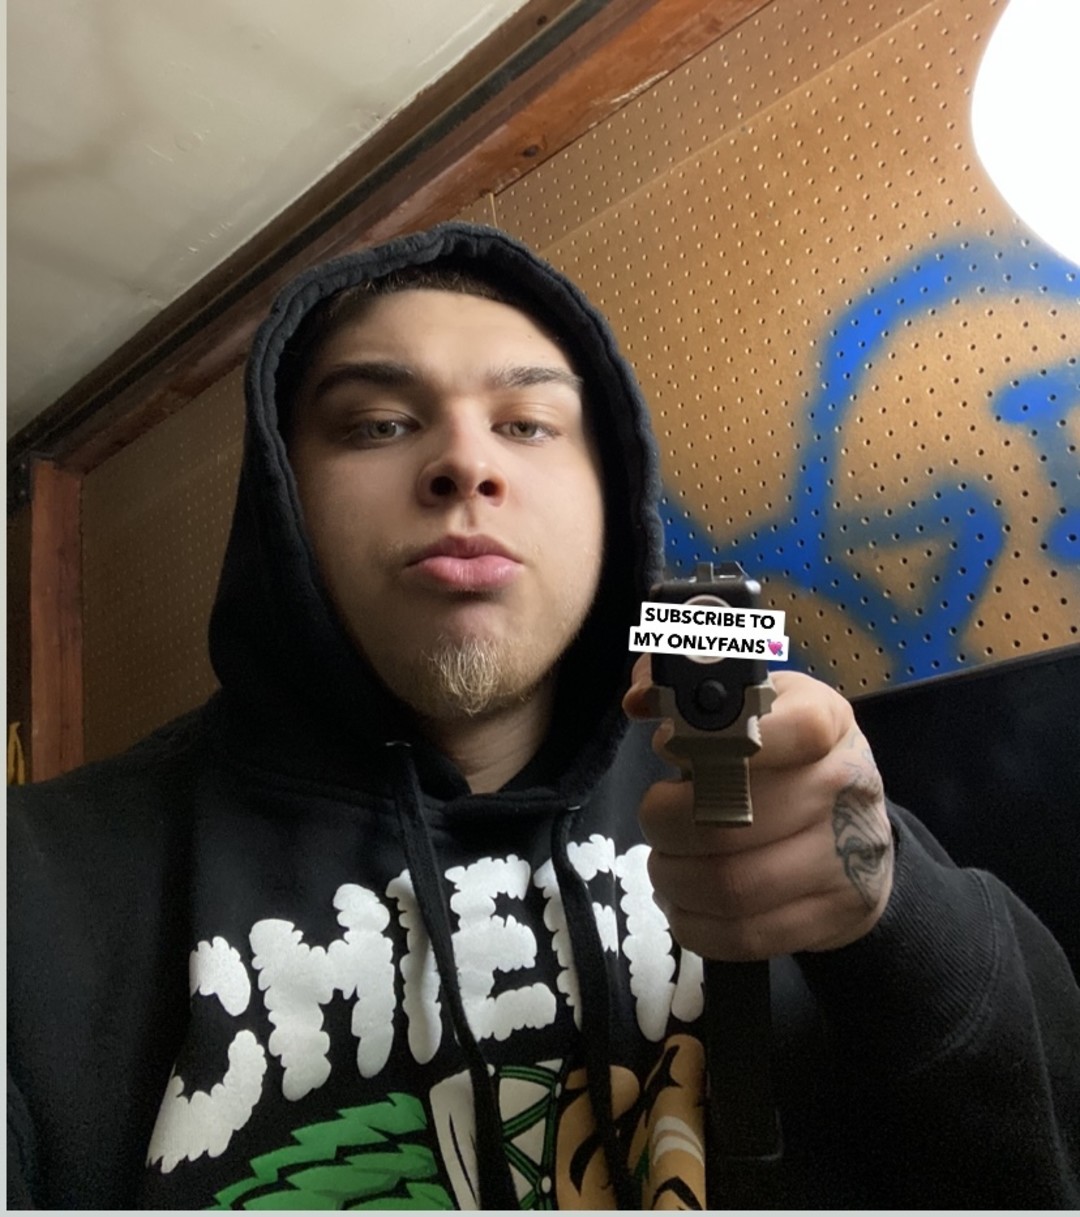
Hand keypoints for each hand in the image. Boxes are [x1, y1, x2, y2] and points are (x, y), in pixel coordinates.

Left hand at [623, 657, 893, 960]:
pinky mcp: (830, 917)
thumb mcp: (756, 705)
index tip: (672, 747)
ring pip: (733, 885)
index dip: (718, 742)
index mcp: (827, 722)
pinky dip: (694, 922)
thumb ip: (691, 685)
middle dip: (667, 822)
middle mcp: (845, 786)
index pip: (793, 728)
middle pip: (735, 819)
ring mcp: (845, 859)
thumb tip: (640, 699)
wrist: (861, 835)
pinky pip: (743, 935)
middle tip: (656, 815)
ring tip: (664, 861)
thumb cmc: (789, 759)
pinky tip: (683, 900)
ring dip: (674, 876)